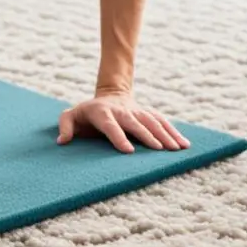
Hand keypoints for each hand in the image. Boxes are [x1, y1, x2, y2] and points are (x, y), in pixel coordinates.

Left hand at [57, 91, 190, 152]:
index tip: (128, 151)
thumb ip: (65, 126)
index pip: (111, 126)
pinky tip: (184, 144)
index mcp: (102, 113)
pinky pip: (162, 122)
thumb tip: (62, 142)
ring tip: (177, 149)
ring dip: (165, 135)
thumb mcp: (70, 116)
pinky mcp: (148, 114)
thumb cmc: (86, 113)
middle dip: (148, 136)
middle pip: (136, 124)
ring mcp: (137, 112)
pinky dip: (174, 132)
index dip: (119, 137)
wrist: (109, 95)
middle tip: (159, 150)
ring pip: (153, 122)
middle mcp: (122, 111)